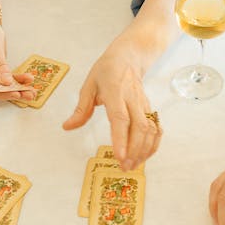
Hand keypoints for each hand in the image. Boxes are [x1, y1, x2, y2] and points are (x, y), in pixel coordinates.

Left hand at [63, 40, 160, 170]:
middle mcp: (133, 99)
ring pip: (151, 130)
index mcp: (115, 92)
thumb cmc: (107, 70)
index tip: (119, 156)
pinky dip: (153, 145)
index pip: (120, 118)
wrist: (128, 57)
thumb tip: (68, 127)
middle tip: (124, 167)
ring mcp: (144, 104)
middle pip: (139, 127)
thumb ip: (81, 109)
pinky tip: (144, 156)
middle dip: (134, 150)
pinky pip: (156, 129)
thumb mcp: (89, 85)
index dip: (121, 138)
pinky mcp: (150, 109)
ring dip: (144, 150)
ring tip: (132, 166)